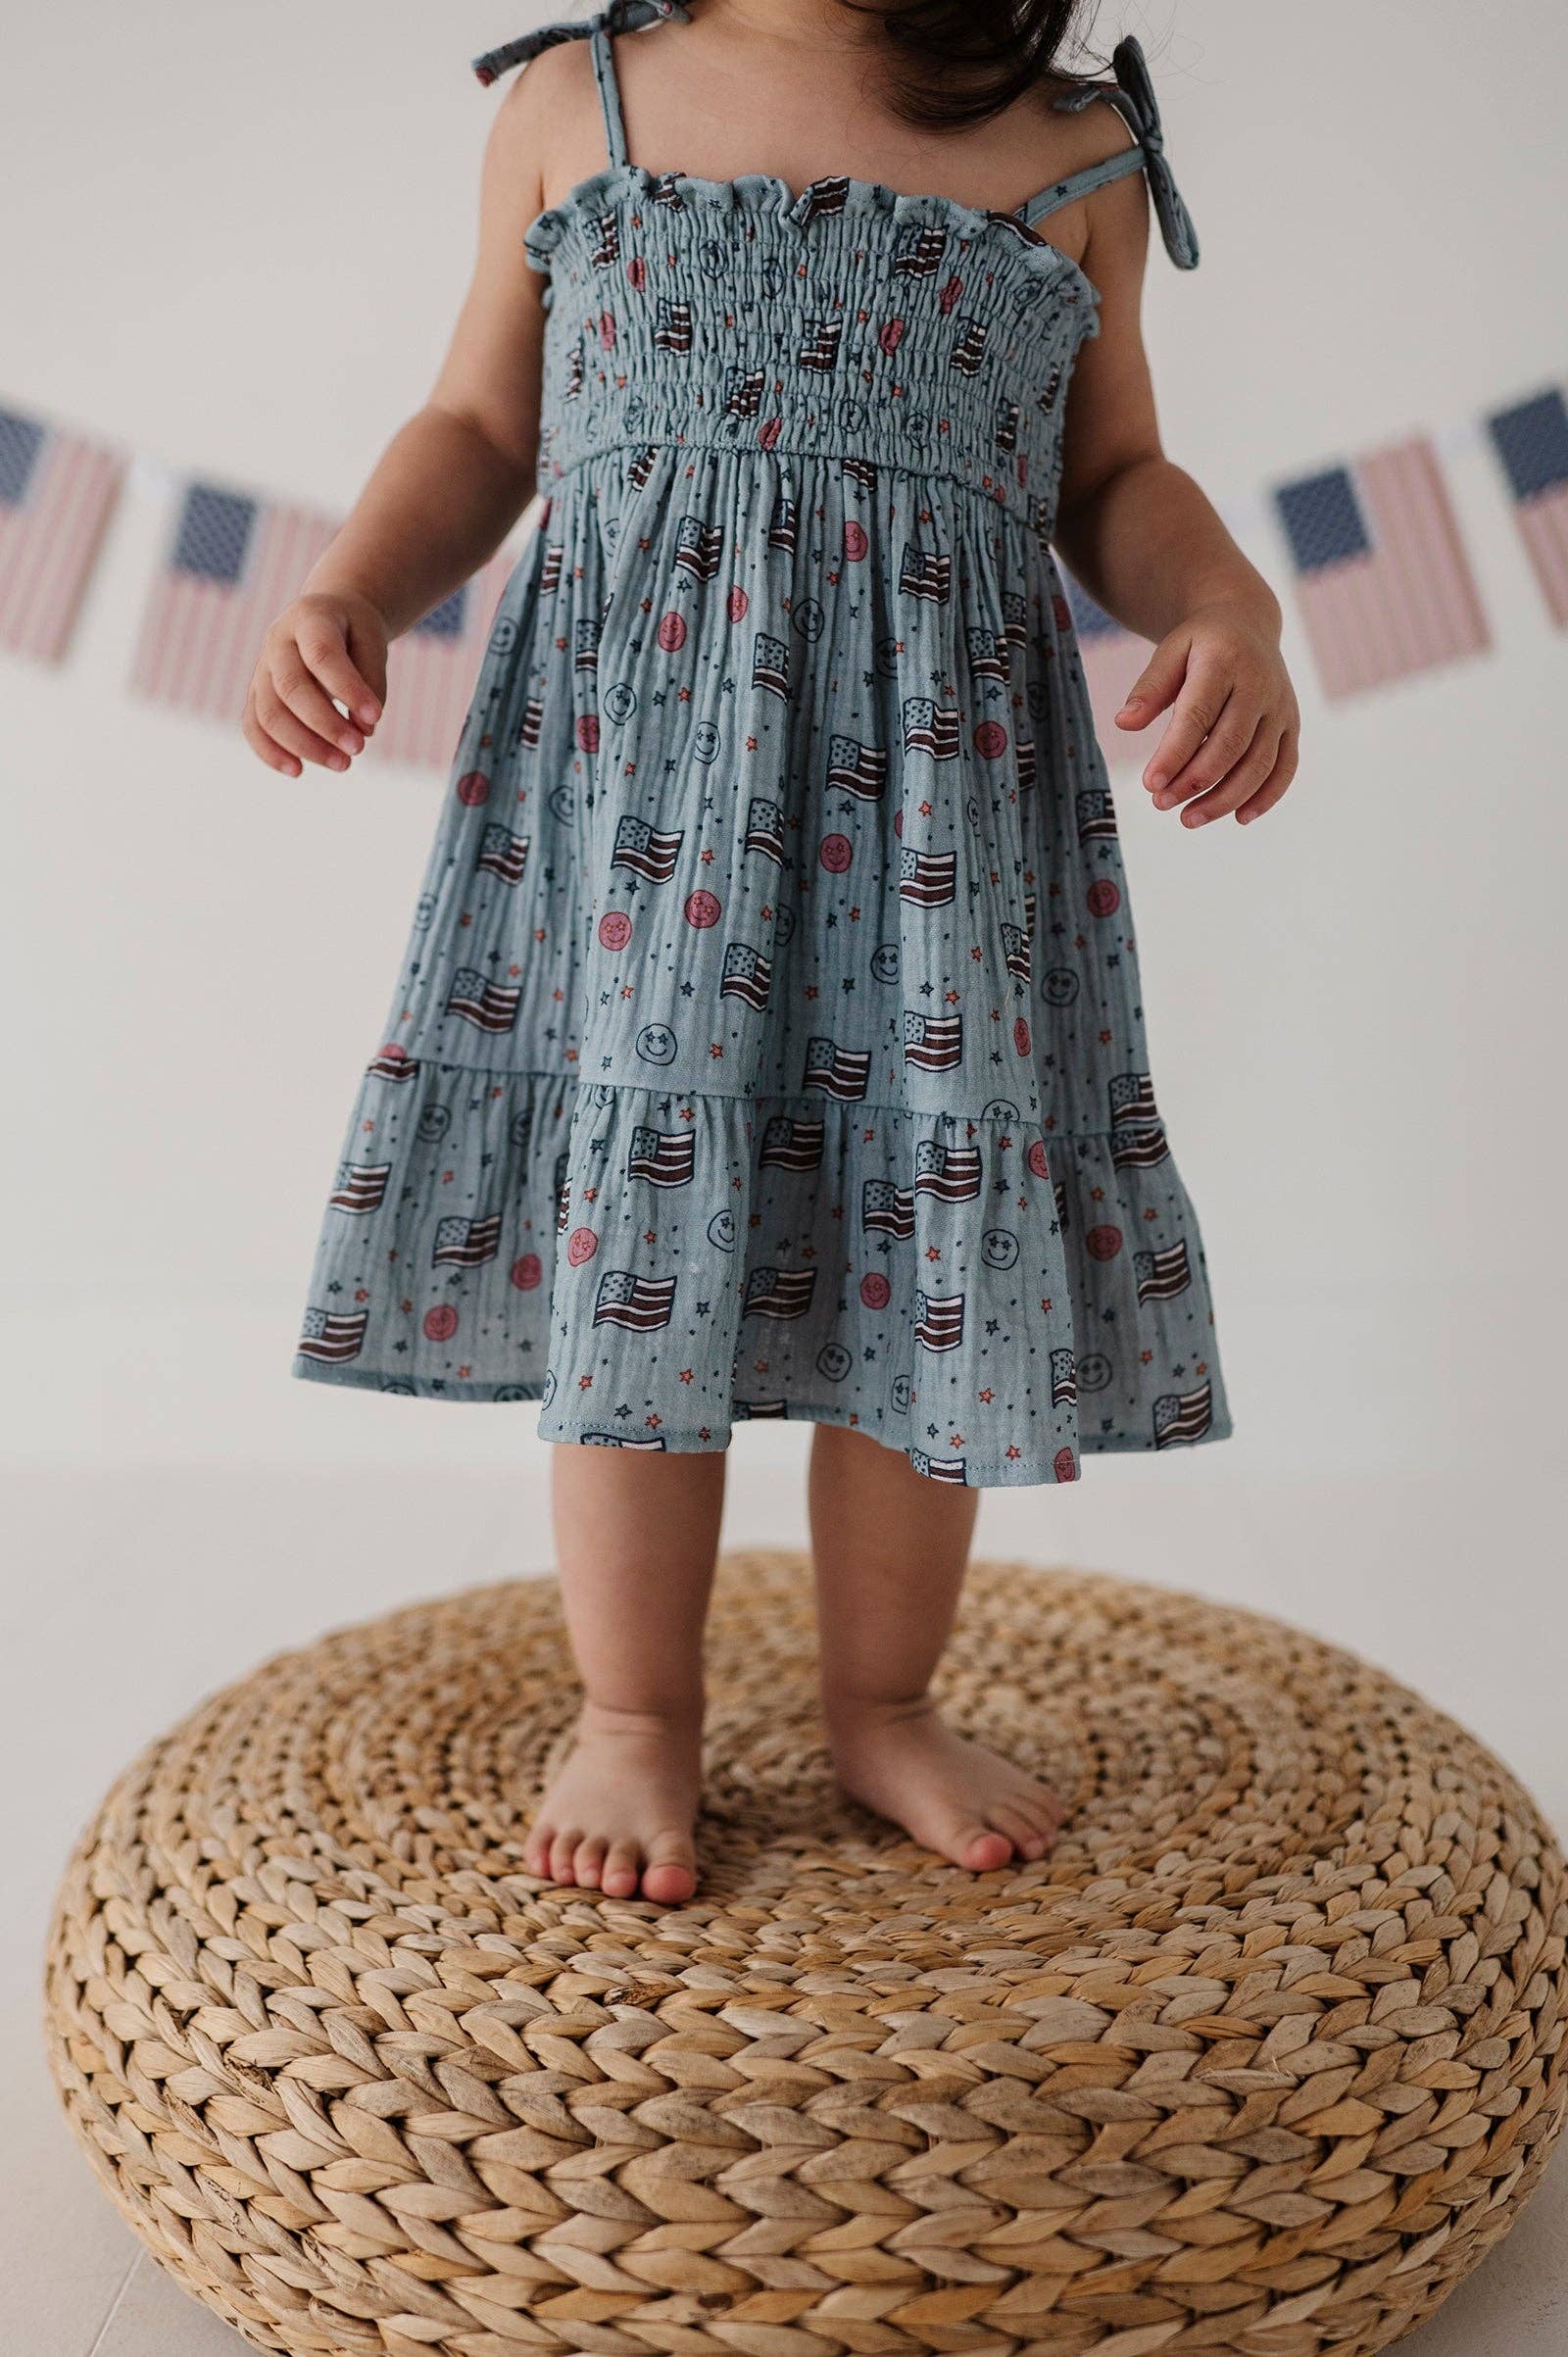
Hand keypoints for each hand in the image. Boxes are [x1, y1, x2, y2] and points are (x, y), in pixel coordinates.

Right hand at [243, 591, 387, 776]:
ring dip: (304, 745)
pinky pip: (253, 725)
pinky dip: (270, 752)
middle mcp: (278, 641)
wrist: (325, 617)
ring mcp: (262, 668)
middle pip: (291, 688)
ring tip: (343, 764)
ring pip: (269, 712)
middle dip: (325, 724)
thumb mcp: (372, 642)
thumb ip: (372, 683)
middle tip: (359, 749)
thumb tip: (364, 730)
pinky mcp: (257, 693)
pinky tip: (298, 771)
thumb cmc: (353, 633)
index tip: (376, 718)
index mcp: (309, 618)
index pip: (323, 656)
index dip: (348, 689)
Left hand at [1115, 600, 1299, 826]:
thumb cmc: (1200, 644)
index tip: (1150, 784)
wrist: (1247, 623)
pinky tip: (1240, 818)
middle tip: (1161, 804)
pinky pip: (1286, 766)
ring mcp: (1281, 707)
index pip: (1198, 715)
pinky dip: (1267, 796)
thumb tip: (1123, 723)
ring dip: (1225, 798)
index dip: (1175, 753)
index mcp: (1225, 661)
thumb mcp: (1170, 651)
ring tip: (1189, 819)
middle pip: (1230, 744)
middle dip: (1195, 781)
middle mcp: (1260, 685)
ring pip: (1259, 763)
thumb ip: (1149, 688)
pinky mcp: (1292, 725)